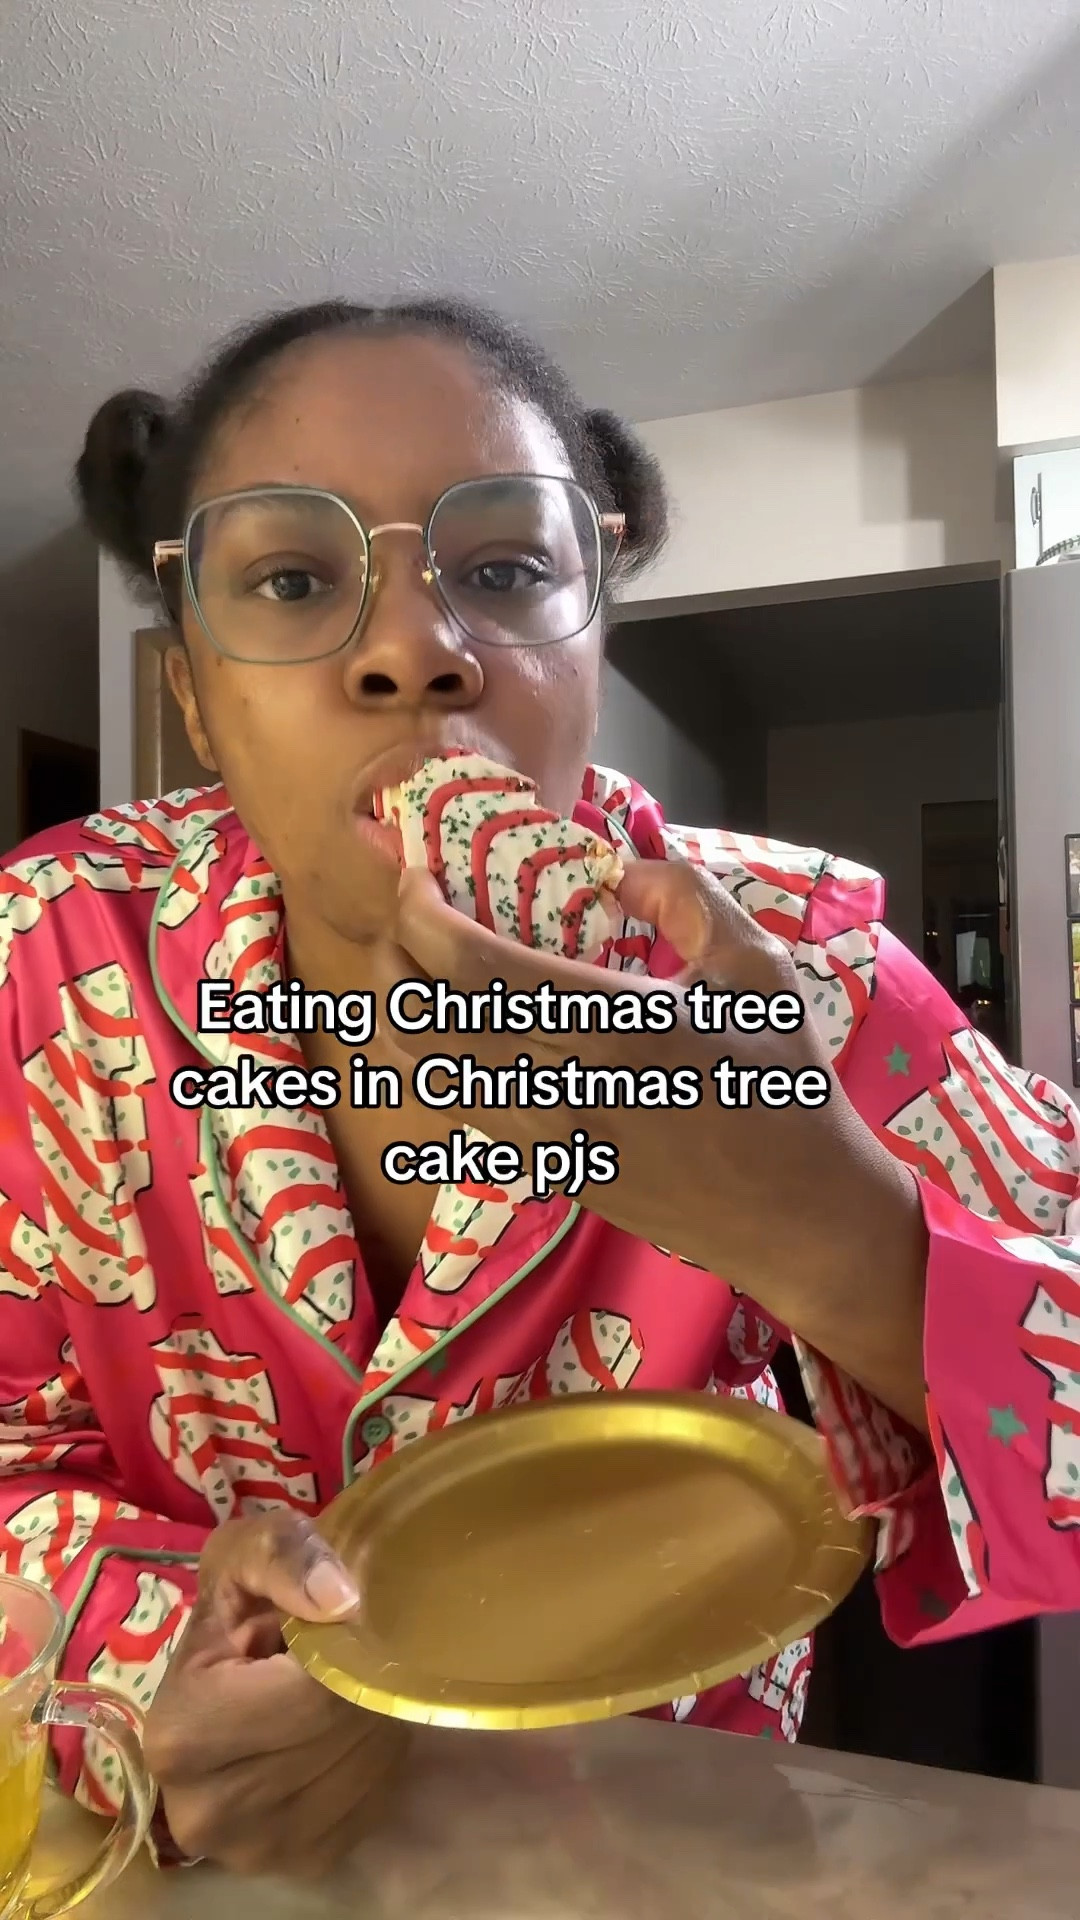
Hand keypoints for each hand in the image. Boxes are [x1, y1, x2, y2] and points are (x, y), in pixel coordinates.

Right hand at [145, 1512, 406, 1877]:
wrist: (235, 1661)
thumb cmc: (242, 1599)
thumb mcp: (249, 1548)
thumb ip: (287, 1556)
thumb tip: (339, 1600)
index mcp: (180, 1736)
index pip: (310, 1695)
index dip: (342, 1648)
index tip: (337, 1619)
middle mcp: (207, 1814)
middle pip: (337, 1735)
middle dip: (357, 1681)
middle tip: (343, 1649)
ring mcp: (256, 1850)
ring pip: (362, 1767)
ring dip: (370, 1717)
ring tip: (338, 1684)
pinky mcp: (304, 1862)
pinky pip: (372, 1800)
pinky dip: (373, 1758)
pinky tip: (342, 1726)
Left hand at [389, 860, 928, 1427]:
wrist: (797, 1213)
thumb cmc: (785, 1085)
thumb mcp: (756, 966)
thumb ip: (686, 897)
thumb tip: (619, 866)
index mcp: (608, 1025)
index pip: (469, 967)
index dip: (422, 915)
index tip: (420, 875)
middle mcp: (556, 1085)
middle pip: (420, 1021)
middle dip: (391, 957)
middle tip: (405, 914)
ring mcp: (541, 1138)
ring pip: (419, 1078)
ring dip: (393, 1015)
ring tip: (409, 968)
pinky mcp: (544, 1173)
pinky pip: (450, 1118)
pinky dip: (421, 1071)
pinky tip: (439, 1036)